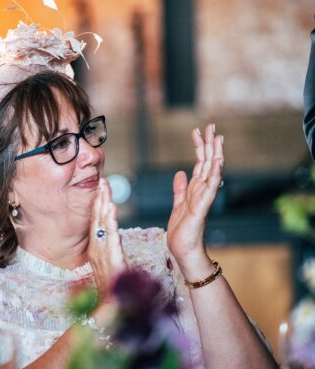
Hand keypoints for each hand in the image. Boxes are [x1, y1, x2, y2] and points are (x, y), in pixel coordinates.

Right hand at [86, 178, 126, 301]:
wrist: (112, 307)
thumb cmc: (113, 289)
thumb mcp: (110, 267)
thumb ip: (110, 252)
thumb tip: (112, 242)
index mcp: (96, 249)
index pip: (96, 222)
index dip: (98, 204)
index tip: (101, 189)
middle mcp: (96, 248)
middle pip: (97, 218)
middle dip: (99, 198)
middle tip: (102, 180)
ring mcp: (102, 253)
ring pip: (102, 223)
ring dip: (103, 203)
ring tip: (105, 187)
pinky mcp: (111, 258)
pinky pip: (110, 235)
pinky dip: (110, 220)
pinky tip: (111, 207)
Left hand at [167, 124, 223, 264]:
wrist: (183, 249)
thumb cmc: (182, 230)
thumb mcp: (178, 204)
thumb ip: (180, 189)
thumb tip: (180, 173)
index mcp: (196, 189)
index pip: (200, 163)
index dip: (200, 147)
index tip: (199, 131)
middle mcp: (202, 191)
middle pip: (207, 163)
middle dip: (209, 144)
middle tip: (211, 125)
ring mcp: (204, 199)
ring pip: (211, 172)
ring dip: (214, 154)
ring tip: (217, 138)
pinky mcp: (201, 208)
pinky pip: (210, 189)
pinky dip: (214, 175)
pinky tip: (216, 163)